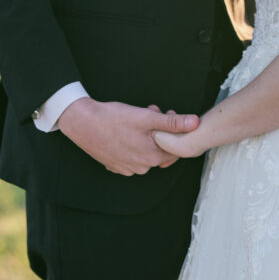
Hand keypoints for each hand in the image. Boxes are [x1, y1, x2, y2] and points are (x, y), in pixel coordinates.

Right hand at [57, 98, 198, 174]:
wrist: (83, 123)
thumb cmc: (113, 118)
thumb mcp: (146, 117)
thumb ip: (172, 122)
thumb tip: (195, 123)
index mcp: (152, 156)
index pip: (176, 147)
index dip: (174, 129)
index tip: (165, 113)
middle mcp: (141, 167)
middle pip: (161, 148)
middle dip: (160, 129)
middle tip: (151, 111)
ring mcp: (127, 168)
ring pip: (146, 151)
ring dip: (147, 135)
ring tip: (137, 118)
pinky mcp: (115, 166)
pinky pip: (132, 155)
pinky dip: (133, 142)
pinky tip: (126, 129)